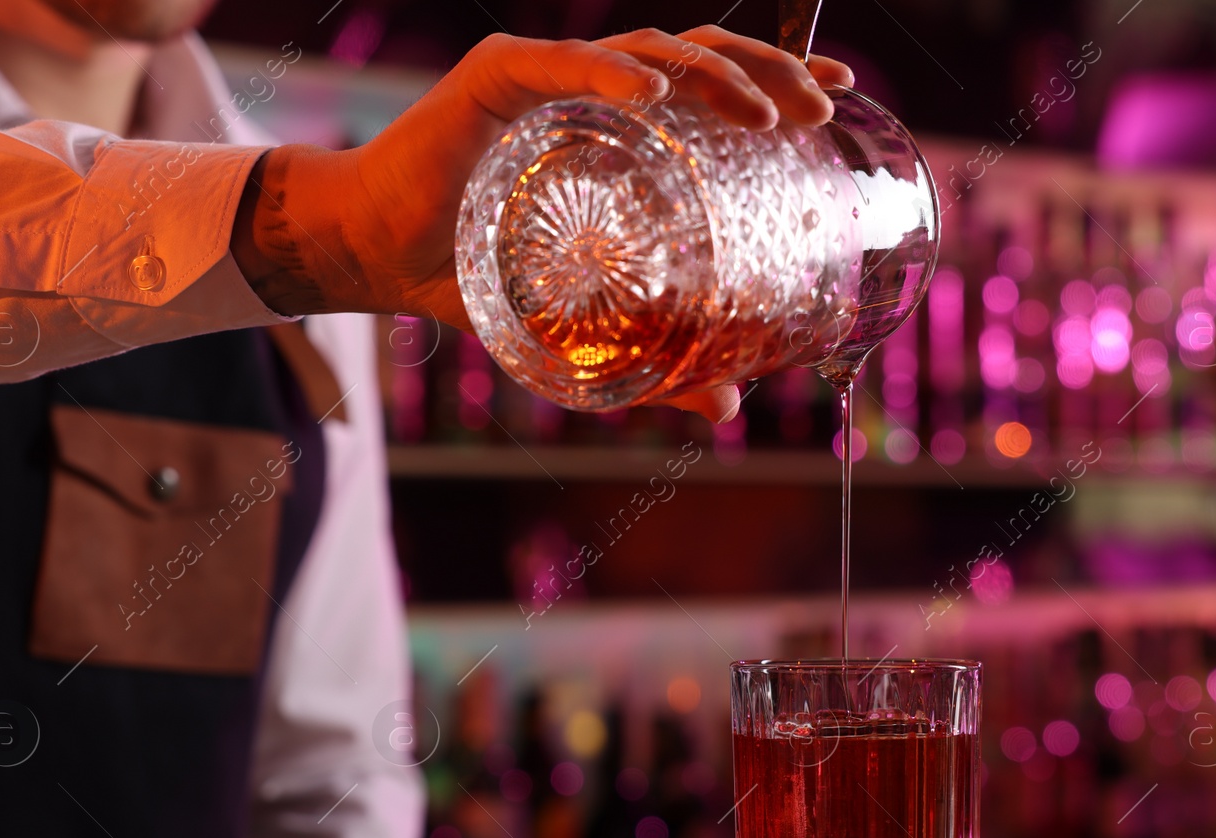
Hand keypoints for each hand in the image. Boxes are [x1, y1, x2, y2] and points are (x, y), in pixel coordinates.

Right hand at [233, 27, 853, 420]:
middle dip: (767, 75)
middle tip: (818, 113)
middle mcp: (591, 89)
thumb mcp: (578, 324)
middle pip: (698, 57)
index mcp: (619, 128)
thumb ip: (652, 357)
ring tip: (764, 114)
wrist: (376, 256)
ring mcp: (545, 77)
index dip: (777, 82)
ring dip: (713, 76)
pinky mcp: (493, 79)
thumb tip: (727, 407)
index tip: (839, 99)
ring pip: (648, 51)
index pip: (712, 87)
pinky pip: (562, 65)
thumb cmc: (475, 276)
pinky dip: (612, 73)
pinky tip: (655, 92)